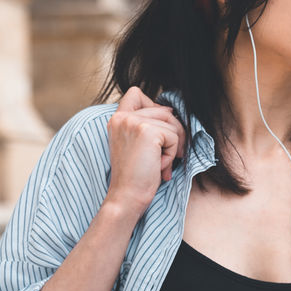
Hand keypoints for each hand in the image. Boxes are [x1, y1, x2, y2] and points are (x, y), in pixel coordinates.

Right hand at [105, 85, 187, 217]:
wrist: (127, 197)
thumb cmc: (135, 177)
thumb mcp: (137, 146)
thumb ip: (148, 126)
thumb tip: (172, 110)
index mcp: (117, 120)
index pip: (135, 93)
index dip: (153, 106)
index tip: (156, 132)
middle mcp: (122, 117)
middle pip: (163, 110)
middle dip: (172, 134)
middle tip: (166, 158)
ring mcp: (133, 122)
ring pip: (172, 123)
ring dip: (173, 146)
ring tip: (160, 165)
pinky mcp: (147, 131)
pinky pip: (174, 136)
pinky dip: (172, 154)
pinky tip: (159, 168)